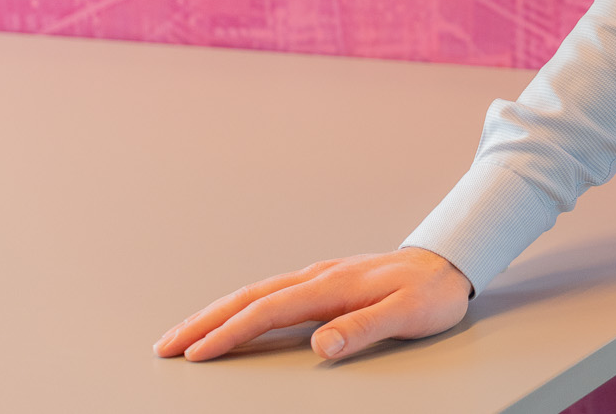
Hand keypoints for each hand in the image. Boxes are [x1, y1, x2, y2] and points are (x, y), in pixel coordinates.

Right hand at [153, 246, 470, 362]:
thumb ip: (365, 328)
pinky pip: (270, 293)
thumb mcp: (408, 314)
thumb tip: (321, 345)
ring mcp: (320, 276)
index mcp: (332, 286)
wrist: (450, 261)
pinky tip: (230, 318)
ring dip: (216, 313)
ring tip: (183, 335)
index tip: (197, 353)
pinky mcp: (324, 281)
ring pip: (256, 293)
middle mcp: (319, 276)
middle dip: (204, 322)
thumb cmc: (431, 292)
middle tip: (165, 346)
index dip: (231, 333)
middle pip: (250, 298)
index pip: (270, 311)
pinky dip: (241, 306)